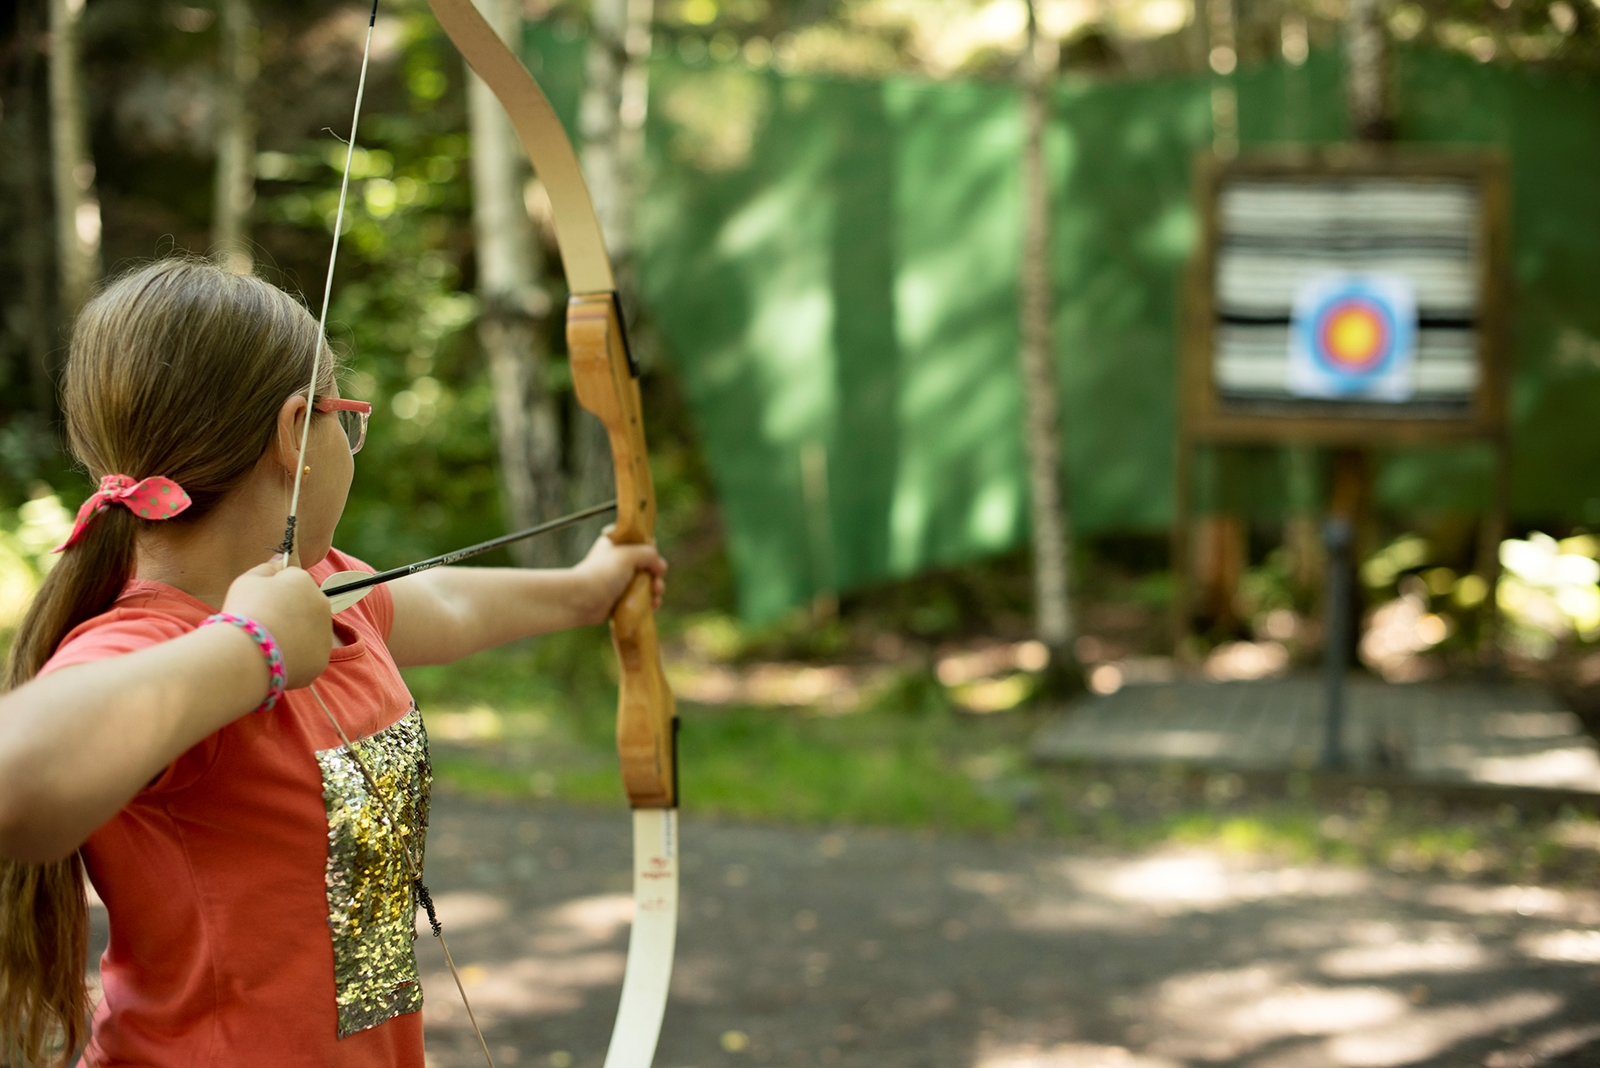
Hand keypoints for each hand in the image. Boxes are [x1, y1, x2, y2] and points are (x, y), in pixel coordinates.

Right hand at [221, 557, 332, 688]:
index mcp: (304, 581)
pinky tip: (275, 658)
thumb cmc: (246, 611)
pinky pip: (307, 655)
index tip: (259, 604)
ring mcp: (325, 633)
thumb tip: (280, 560)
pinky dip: (294, 657)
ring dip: (294, 635)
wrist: (249, 652)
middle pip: (304, 606)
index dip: (273, 593)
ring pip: (308, 631)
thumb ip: (267, 568)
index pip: (292, 582)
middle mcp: (322, 604)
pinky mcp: (321, 658)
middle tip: (264, 624)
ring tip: (269, 643)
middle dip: (289, 613)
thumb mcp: (248, 580)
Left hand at [575, 528, 668, 622]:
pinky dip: (648, 601)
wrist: (583, 599)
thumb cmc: (605, 572)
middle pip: (646, 565)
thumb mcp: (630, 554)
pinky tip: (653, 604)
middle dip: (656, 574)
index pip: (640, 543)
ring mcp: (618, 581)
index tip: (655, 561)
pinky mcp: (619, 599)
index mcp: (616, 545)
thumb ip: (649, 554)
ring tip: (655, 594)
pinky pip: (639, 599)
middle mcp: (617, 561)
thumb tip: (660, 566)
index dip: (650, 552)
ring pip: (645, 583)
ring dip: (655, 588)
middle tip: (656, 581)